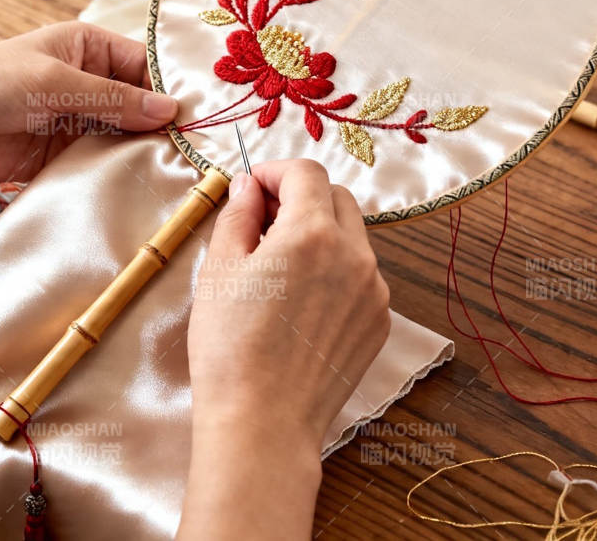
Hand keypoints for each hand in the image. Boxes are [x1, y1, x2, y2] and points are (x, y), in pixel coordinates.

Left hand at [0, 21, 178, 182]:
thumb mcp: (54, 82)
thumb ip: (111, 98)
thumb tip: (169, 110)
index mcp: (88, 48)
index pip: (144, 66)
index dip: (169, 89)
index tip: (199, 116)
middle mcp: (89, 82)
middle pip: (140, 104)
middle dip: (161, 125)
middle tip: (195, 152)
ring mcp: (78, 120)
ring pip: (125, 137)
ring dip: (141, 152)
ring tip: (175, 173)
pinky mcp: (64, 154)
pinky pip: (101, 163)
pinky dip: (117, 174)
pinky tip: (140, 187)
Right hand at [179, 159, 390, 539]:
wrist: (263, 424)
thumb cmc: (231, 348)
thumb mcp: (219, 271)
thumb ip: (237, 215)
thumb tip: (248, 186)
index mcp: (312, 232)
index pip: (305, 173)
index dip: (274, 172)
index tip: (251, 189)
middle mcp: (355, 255)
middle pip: (337, 198)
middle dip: (301, 198)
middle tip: (262, 222)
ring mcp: (374, 291)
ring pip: (352, 238)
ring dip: (320, 234)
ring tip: (279, 267)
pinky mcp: (377, 323)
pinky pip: (360, 278)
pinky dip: (335, 272)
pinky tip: (300, 303)